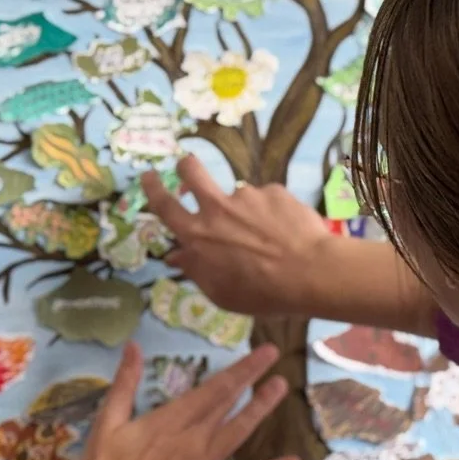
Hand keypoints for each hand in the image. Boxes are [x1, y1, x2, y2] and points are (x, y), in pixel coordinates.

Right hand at [75, 342, 300, 459]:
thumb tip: (134, 346)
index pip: (214, 388)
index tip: (263, 352)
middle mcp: (195, 440)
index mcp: (171, 420)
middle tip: (275, 360)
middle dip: (253, 380)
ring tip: (280, 389)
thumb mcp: (106, 424)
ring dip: (260, 410)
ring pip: (239, 433)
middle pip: (229, 404)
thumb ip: (124, 384)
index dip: (241, 368)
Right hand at [142, 155, 337, 317]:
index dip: (153, 188)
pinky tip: (287, 233)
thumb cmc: (262, 293)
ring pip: (237, 195)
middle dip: (185, 166)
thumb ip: (196, 270)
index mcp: (198, 236)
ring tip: (267, 235)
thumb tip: (176, 255)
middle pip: (191, 171)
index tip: (148, 175)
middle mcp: (217, 208)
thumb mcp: (221, 293)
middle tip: (188, 168)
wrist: (310, 274)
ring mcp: (247, 196)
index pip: (165, 206)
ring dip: (245, 210)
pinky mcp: (274, 191)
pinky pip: (267, 200)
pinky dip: (273, 214)